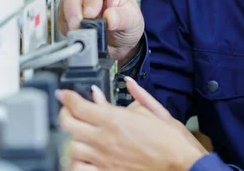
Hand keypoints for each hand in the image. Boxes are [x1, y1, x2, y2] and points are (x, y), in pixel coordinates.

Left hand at [57, 85, 206, 170]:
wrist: (180, 164)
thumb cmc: (170, 140)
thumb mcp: (155, 111)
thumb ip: (137, 95)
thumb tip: (128, 82)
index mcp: (116, 120)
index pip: (79, 106)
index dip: (68, 97)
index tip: (65, 94)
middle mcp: (104, 139)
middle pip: (68, 124)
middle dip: (63, 113)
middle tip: (67, 110)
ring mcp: (102, 158)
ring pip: (69, 146)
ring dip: (67, 136)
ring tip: (73, 131)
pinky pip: (78, 168)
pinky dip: (73, 159)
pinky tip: (78, 153)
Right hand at [58, 0, 144, 64]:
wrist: (118, 36)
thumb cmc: (126, 20)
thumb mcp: (133, 20)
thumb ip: (123, 18)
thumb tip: (110, 17)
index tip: (90, 15)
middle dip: (75, 10)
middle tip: (80, 27)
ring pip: (64, 2)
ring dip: (70, 20)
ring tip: (82, 33)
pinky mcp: (66, 7)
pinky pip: (60, 15)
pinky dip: (66, 26)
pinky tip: (77, 32)